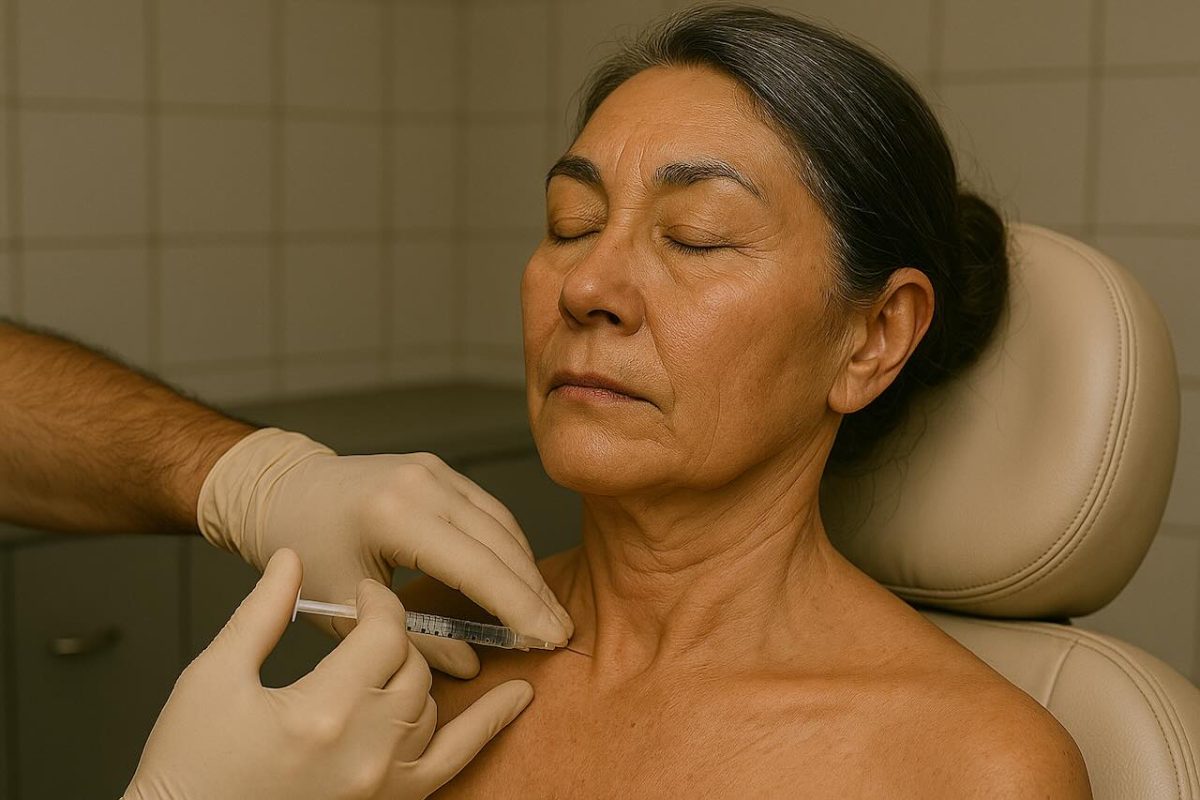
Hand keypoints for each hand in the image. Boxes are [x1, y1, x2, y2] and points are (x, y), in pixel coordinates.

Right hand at [124, 549, 534, 799]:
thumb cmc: (187, 762)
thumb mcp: (212, 677)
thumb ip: (261, 613)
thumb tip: (290, 558)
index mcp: (322, 710)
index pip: (384, 632)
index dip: (379, 603)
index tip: (365, 594)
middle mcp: (365, 749)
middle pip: (412, 664)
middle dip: (396, 636)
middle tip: (374, 624)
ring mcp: (383, 782)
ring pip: (430, 704)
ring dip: (417, 674)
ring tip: (412, 648)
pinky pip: (455, 761)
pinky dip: (489, 726)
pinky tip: (520, 696)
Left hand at [196, 428, 572, 675]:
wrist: (279, 490)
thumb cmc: (302, 550)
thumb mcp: (344, 611)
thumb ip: (410, 641)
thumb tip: (471, 665)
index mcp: (394, 515)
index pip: (478, 567)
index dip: (520, 607)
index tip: (549, 640)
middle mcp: (421, 483)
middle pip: (501, 543)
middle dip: (534, 593)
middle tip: (559, 635)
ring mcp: (432, 471)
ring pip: (502, 524)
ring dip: (526, 570)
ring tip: (544, 614)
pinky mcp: (437, 470)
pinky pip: (487, 511)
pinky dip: (507, 547)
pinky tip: (518, 579)